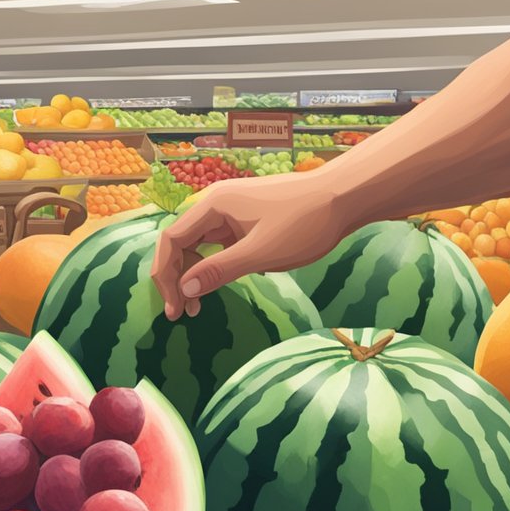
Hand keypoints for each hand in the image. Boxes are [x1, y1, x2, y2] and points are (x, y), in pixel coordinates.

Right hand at [150, 173, 351, 320]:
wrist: (343, 197)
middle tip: (184, 314)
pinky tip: (226, 282)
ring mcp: (232, 211)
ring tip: (199, 306)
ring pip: (200, 244)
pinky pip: (220, 243)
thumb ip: (219, 270)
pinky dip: (215, 265)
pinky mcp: (248, 219)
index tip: (174, 309)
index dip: (166, 275)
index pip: (171, 240)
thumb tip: (185, 291)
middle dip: (177, 278)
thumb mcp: (261, 253)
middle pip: (181, 242)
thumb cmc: (304, 223)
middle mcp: (216, 204)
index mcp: (212, 206)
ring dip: (195, 274)